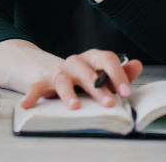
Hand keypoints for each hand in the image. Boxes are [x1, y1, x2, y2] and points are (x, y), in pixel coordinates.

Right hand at [20, 50, 142, 109]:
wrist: (49, 70)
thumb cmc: (82, 76)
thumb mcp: (101, 74)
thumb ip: (120, 73)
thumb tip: (137, 64)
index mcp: (92, 59)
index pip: (106, 60)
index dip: (117, 74)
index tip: (125, 92)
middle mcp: (76, 63)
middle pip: (86, 71)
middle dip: (98, 87)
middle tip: (108, 103)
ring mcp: (58, 71)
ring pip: (64, 79)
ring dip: (69, 93)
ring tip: (75, 106)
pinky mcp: (42, 81)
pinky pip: (36, 87)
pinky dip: (32, 95)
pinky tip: (28, 104)